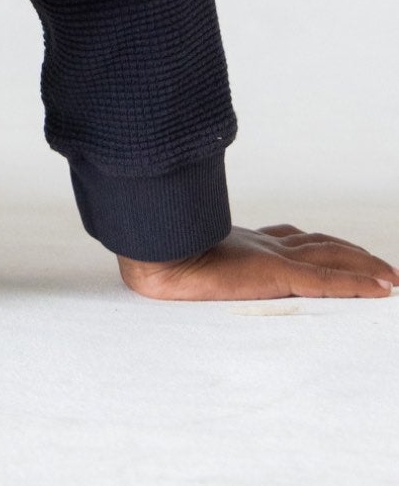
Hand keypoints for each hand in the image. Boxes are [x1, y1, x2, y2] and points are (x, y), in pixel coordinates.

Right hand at [119, 223, 398, 300]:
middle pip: (320, 244)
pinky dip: (359, 283)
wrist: (152, 257)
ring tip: (391, 278)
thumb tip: (183, 267)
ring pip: (333, 258)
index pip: (293, 238)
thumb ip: (201, 257)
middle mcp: (263, 244)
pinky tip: (382, 288)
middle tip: (380, 265)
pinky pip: (328, 282)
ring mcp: (271, 257)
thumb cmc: (159, 257)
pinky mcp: (276, 273)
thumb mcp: (188, 257)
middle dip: (352, 253)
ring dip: (365, 266)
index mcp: (244, 243)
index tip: (339, 249)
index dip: (321, 243)